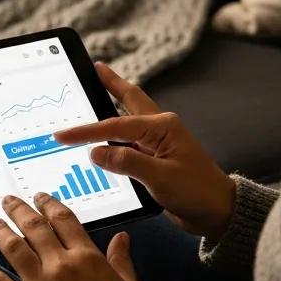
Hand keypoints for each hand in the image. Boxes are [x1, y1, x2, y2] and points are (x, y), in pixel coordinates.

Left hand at [0, 192, 145, 280]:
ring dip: (0, 232)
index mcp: (87, 257)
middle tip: (6, 201)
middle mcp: (60, 265)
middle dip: (18, 210)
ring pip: (13, 249)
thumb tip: (121, 236)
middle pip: (33, 228)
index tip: (38, 197)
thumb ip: (121, 260)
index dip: (48, 204)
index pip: (63, 220)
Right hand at [54, 62, 234, 240]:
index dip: (86, 131)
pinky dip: (113, 135)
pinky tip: (102, 135)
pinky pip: (127, 141)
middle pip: (128, 99)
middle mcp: (159, 128)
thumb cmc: (196, 192)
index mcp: (162, 126)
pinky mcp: (153, 157)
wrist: (218, 213)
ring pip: (126, 118)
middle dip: (111, 83)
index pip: (114, 125)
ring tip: (94, 89)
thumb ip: (127, 162)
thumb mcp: (160, 178)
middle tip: (95, 67)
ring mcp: (156, 142)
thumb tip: (96, 152)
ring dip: (111, 104)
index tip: (62, 135)